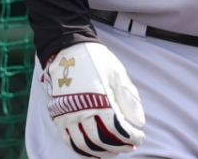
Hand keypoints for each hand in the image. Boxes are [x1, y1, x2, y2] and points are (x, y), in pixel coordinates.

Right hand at [43, 41, 145, 156]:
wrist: (68, 48)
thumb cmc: (97, 60)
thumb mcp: (118, 74)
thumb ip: (128, 100)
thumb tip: (139, 123)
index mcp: (99, 99)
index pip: (117, 128)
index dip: (130, 137)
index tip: (140, 139)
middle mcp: (81, 110)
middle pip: (102, 139)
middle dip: (119, 146)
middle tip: (130, 147)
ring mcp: (67, 115)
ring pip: (84, 144)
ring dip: (102, 151)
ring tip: (115, 151)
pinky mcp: (57, 116)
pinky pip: (69, 140)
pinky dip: (82, 149)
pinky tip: (94, 151)